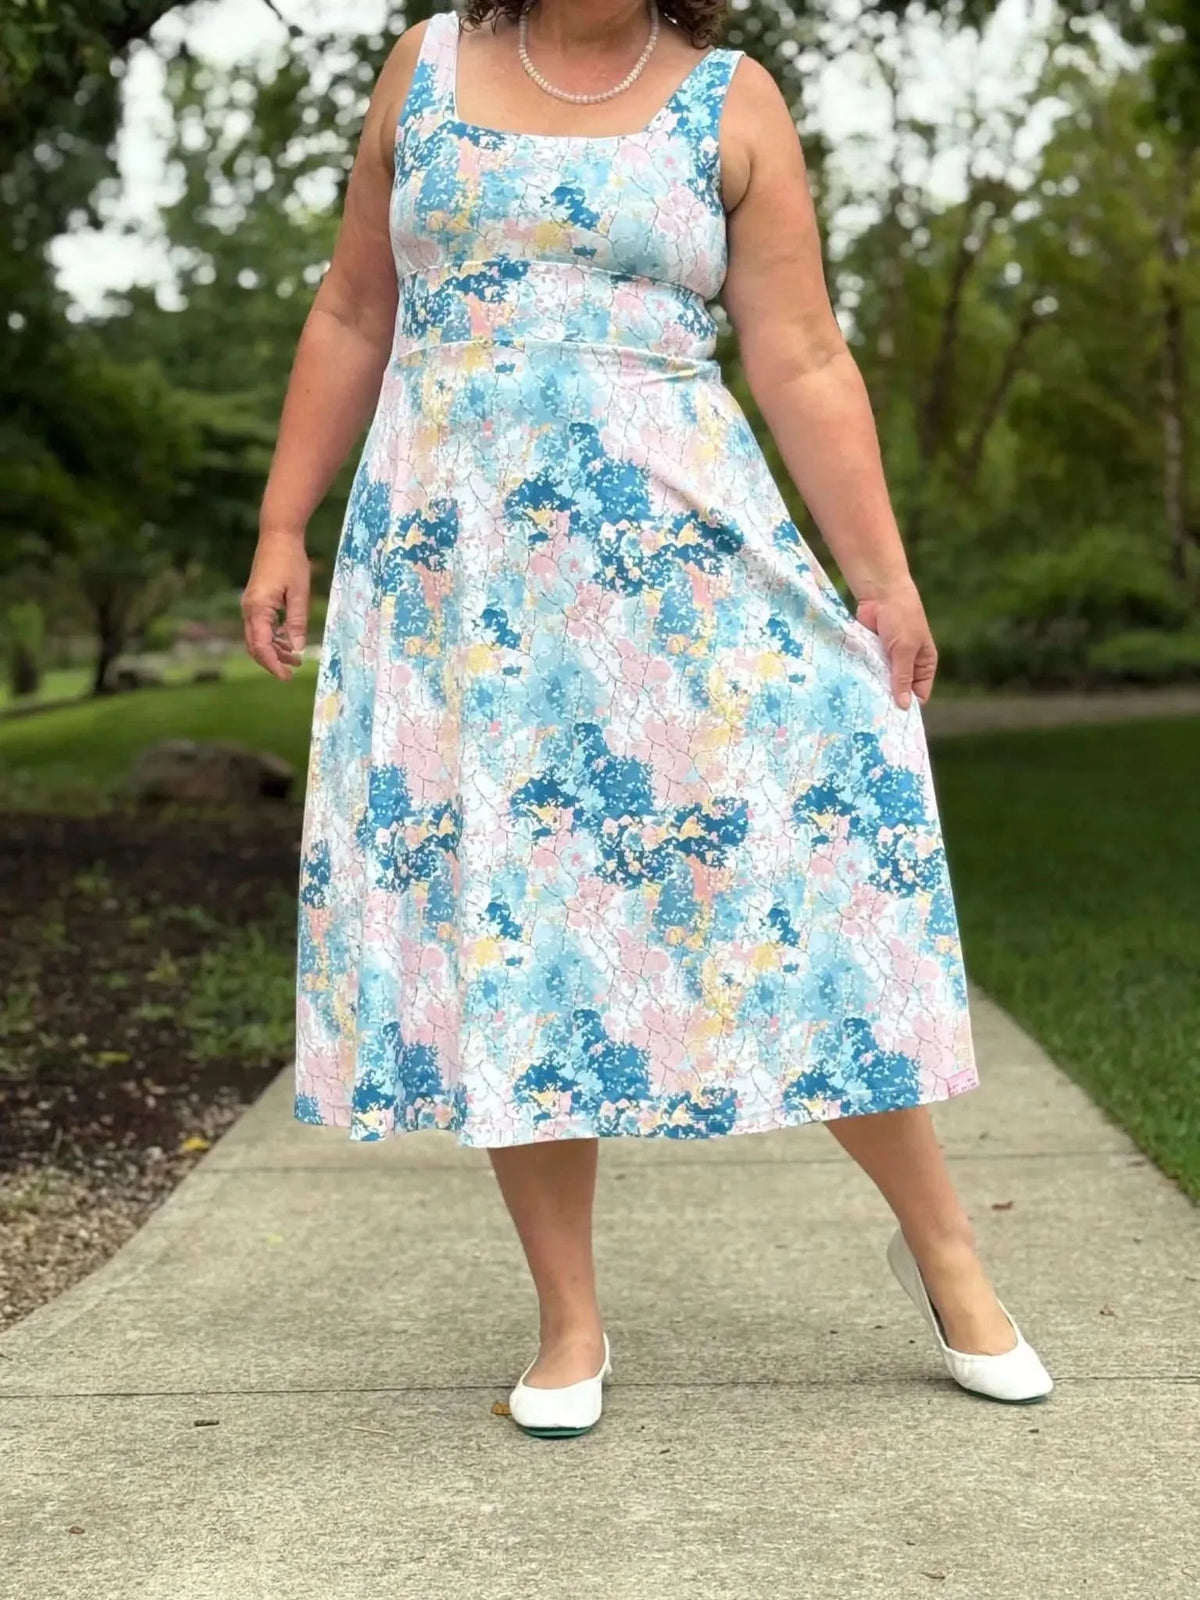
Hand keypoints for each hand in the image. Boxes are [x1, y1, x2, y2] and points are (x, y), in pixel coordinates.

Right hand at [242, 531, 310, 680]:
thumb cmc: (291, 562)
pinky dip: (272, 638)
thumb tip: (297, 649)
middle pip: (255, 646)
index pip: (262, 647)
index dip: (274, 665)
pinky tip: (288, 641)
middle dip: (273, 661)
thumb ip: (297, 623)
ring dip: (274, 650)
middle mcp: (249, 609)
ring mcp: (250, 605)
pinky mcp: (255, 601)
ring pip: (257, 638)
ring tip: (296, 659)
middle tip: (292, 672)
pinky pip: (260, 627)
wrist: (278, 536)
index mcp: (258, 609)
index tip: (287, 677)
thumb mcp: (299, 594)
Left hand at [854, 578, 936, 709]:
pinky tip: (852, 692)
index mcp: (924, 665)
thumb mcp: (905, 649)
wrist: (880, 592)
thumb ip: (902, 677)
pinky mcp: (871, 655)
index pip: (918, 695)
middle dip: (888, 701)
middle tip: (873, 720)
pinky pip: (867, 672)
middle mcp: (907, 665)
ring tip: (860, 710)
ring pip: (881, 683)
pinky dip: (862, 679)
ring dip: (873, 691)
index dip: (907, 707)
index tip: (892, 722)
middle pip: (898, 691)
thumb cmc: (901, 617)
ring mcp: (888, 661)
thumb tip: (903, 706)